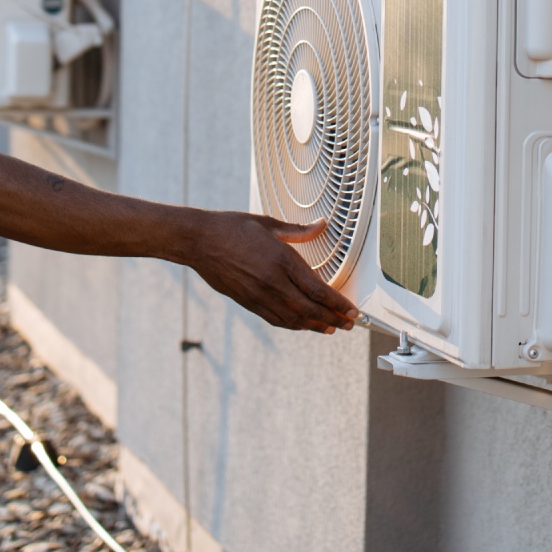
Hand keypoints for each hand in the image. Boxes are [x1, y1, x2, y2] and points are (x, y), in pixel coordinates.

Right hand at [185, 212, 359, 332]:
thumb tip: (321, 225)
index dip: (338, 304)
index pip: (318, 290)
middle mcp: (273, 282)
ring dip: (315, 326)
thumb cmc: (232, 227)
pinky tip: (302, 325)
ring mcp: (259, 295)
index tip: (352, 310)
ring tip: (331, 329)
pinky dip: (293, 324)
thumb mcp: (268, 223)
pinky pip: (276, 319)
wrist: (199, 241)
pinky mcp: (248, 302)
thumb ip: (299, 230)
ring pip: (294, 319)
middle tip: (349, 324)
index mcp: (282, 260)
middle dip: (334, 319)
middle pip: (310, 309)